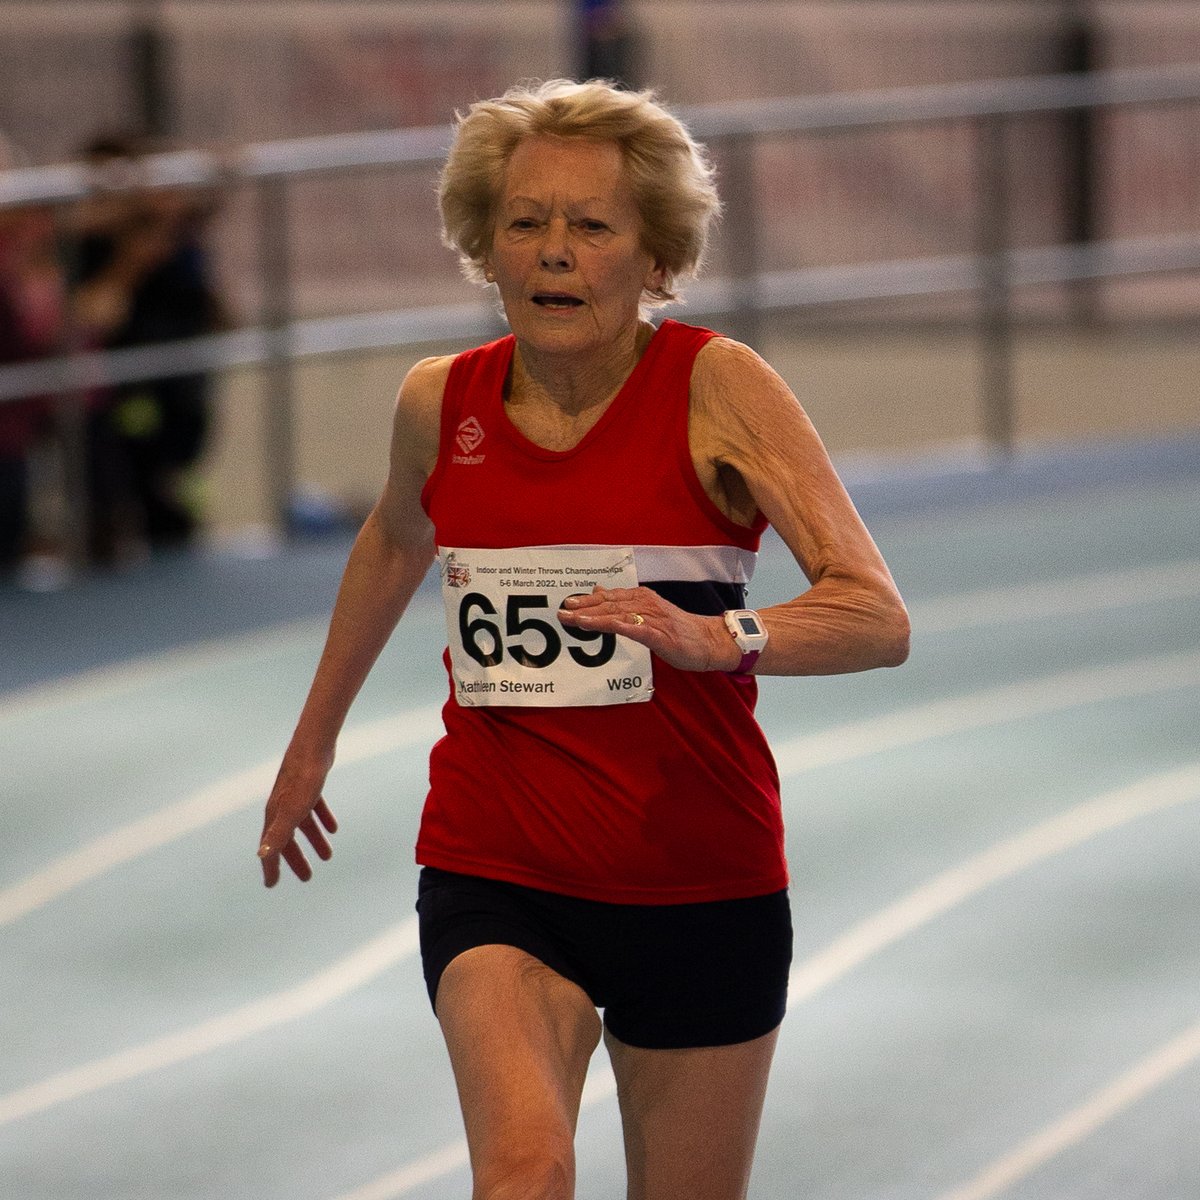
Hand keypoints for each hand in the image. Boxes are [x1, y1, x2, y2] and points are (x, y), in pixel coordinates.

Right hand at [257, 758, 337, 887]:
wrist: (314, 746)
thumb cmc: (303, 779)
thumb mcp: (293, 811)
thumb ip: (278, 833)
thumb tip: (262, 855)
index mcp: (275, 815)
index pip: (270, 848)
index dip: (271, 867)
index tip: (272, 885)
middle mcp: (281, 806)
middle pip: (287, 839)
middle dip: (296, 859)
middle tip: (307, 878)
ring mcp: (295, 795)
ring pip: (303, 825)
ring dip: (314, 841)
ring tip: (328, 857)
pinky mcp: (309, 785)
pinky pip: (315, 808)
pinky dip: (322, 819)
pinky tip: (334, 829)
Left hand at [557, 586, 736, 672]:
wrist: (710, 641)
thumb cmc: (680, 630)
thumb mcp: (650, 612)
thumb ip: (625, 603)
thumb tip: (599, 591)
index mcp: (643, 598)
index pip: (610, 597)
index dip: (587, 600)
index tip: (567, 604)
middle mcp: (645, 604)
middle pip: (608, 604)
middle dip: (584, 608)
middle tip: (562, 611)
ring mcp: (652, 618)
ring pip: (617, 614)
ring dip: (593, 616)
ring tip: (573, 619)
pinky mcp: (658, 634)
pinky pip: (632, 628)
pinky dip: (614, 625)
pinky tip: (600, 626)